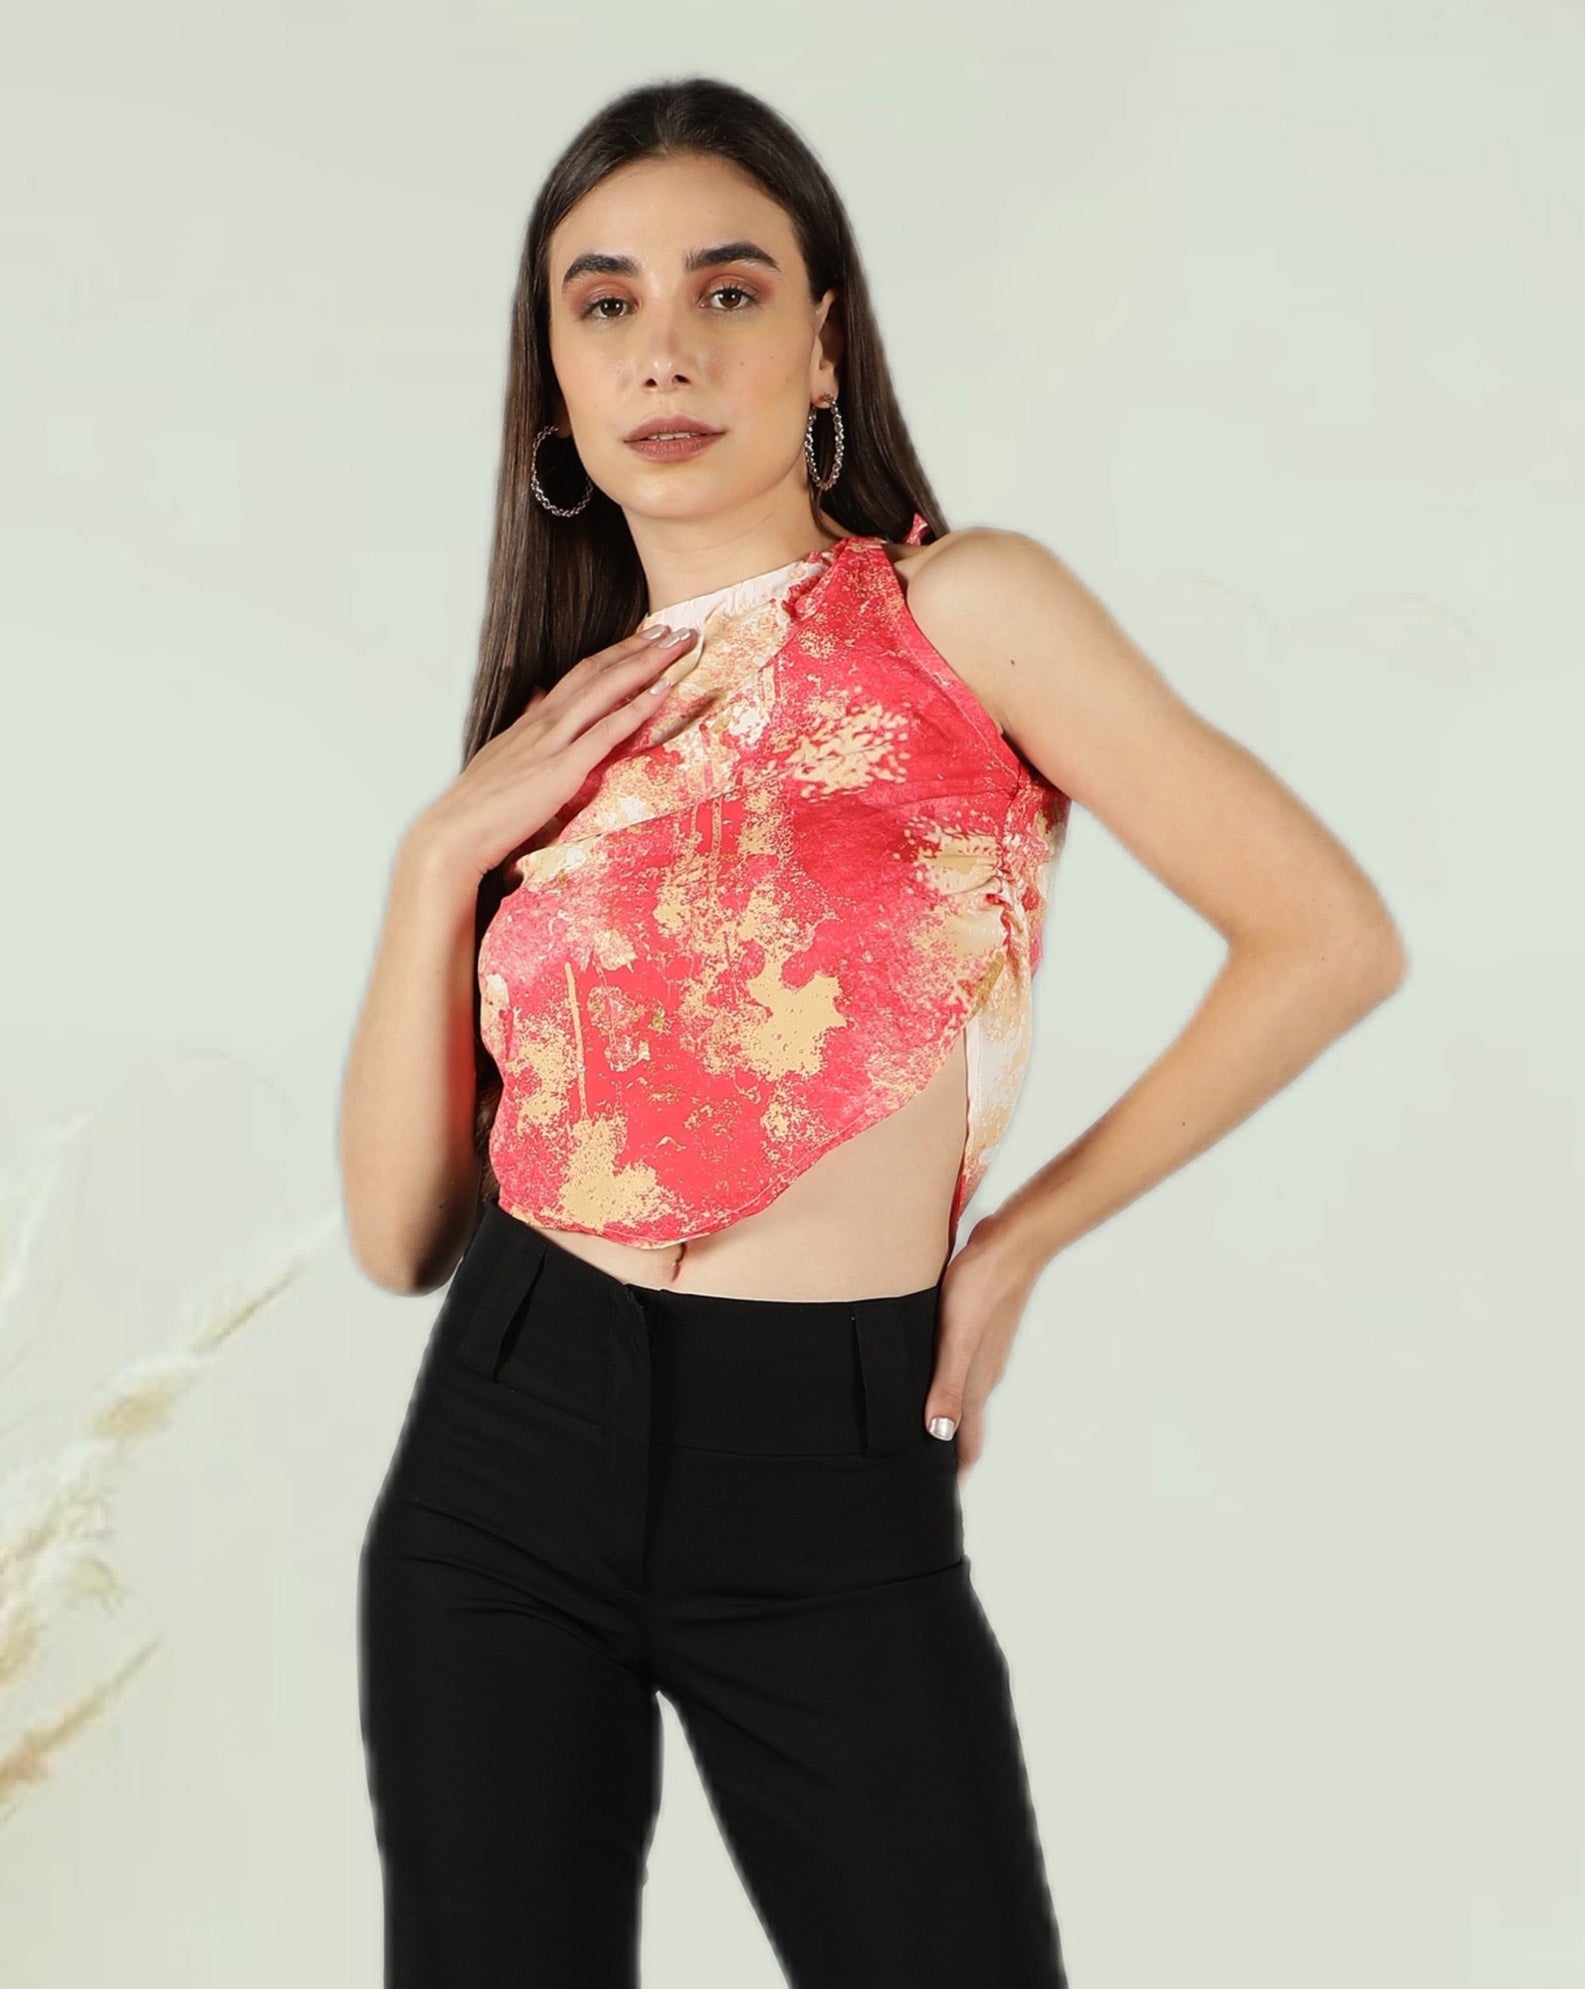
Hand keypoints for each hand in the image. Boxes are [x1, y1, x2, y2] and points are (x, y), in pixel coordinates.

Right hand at [418, 622, 701, 881]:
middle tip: (673, 629)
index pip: (579, 675)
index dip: (613, 654)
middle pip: (597, 671)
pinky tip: (662, 690)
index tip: (642, 638)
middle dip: (637, 647)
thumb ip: (524, 726)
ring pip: (606, 690)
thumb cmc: (479, 806)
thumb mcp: (502, 755)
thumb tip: (536, 698)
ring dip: (645, 663)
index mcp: (532, 721)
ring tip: (678, 645)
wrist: (456, 832)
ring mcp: (554, 742)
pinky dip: (637, 707)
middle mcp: (545, 722)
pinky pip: (607, 730)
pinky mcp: (563, 769)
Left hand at [922, 1217, 1039, 1479]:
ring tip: (921, 1441)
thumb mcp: (956, 1339)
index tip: (932, 1502)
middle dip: (947, 1457)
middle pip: (964, 1428)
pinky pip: (958, 1374)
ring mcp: (982, 1353)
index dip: (951, 1474)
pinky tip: (929, 1383)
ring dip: (945, 1424)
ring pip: (962, 1400)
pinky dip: (944, 1392)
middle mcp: (981, 1375)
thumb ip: (947, 1386)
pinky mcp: (976, 1331)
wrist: (1010, 1244)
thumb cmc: (981, 1288)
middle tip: (919, 1480)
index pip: (965, 1443)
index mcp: (976, 1383)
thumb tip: (938, 1435)